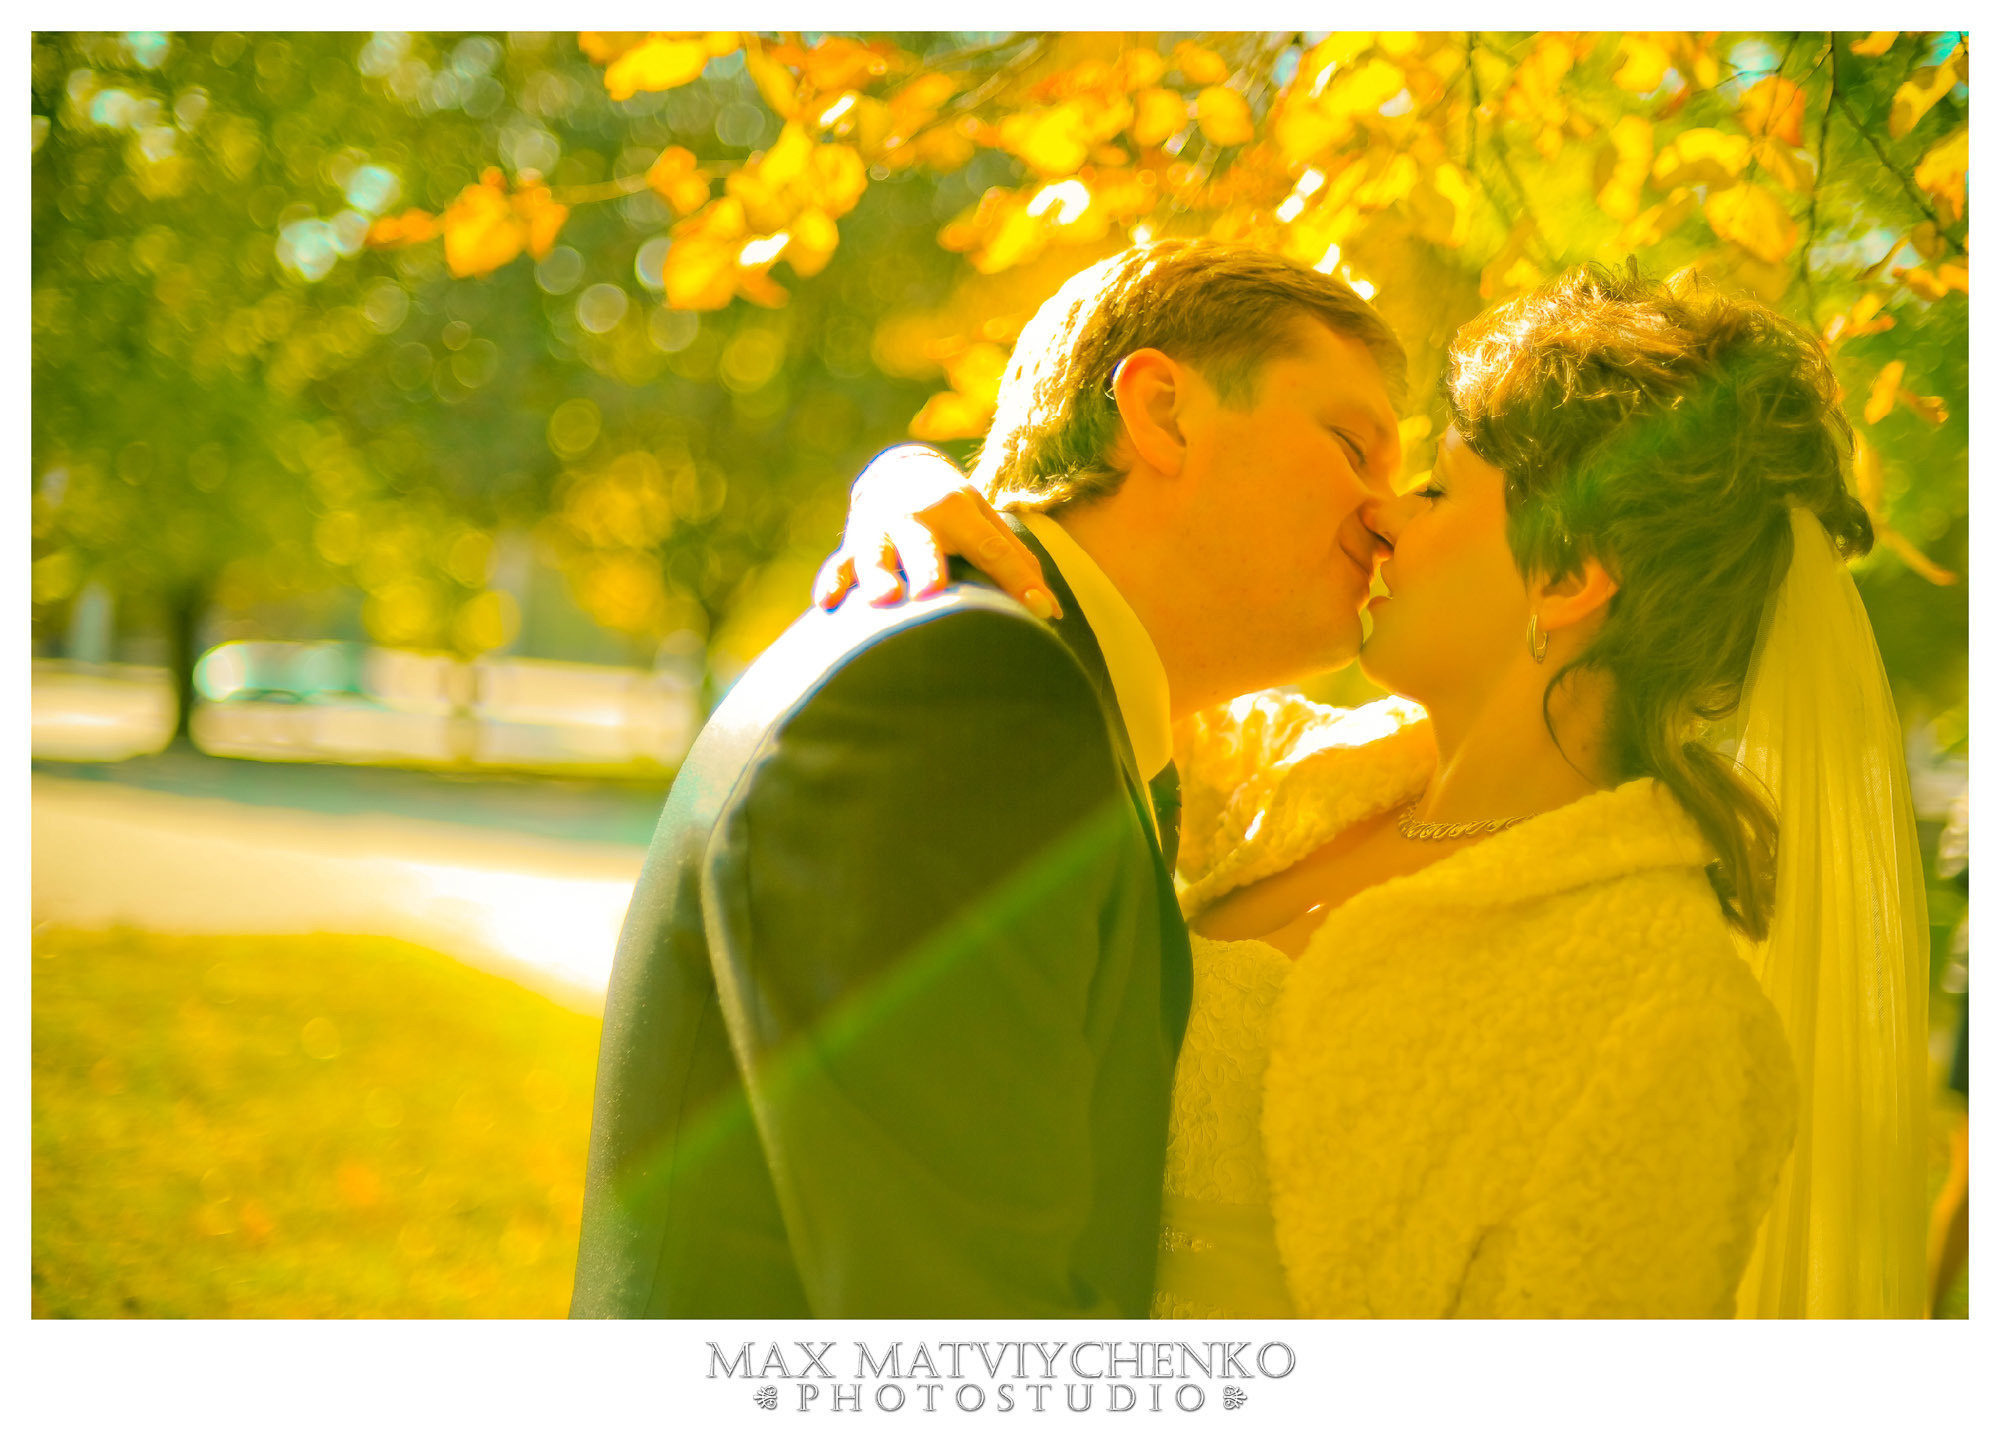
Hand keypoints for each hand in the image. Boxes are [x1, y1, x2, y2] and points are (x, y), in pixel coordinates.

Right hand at [813, 443, 1062, 618]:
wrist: (899, 472)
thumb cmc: (954, 511)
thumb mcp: (986, 521)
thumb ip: (1014, 561)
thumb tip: (1049, 612)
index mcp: (957, 510)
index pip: (992, 548)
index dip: (1017, 580)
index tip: (1040, 612)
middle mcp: (915, 517)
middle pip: (922, 545)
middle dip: (928, 567)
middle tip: (934, 593)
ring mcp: (878, 531)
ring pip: (874, 555)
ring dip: (877, 575)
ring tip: (884, 599)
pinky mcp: (850, 546)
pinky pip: (838, 566)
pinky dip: (832, 582)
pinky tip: (827, 603)